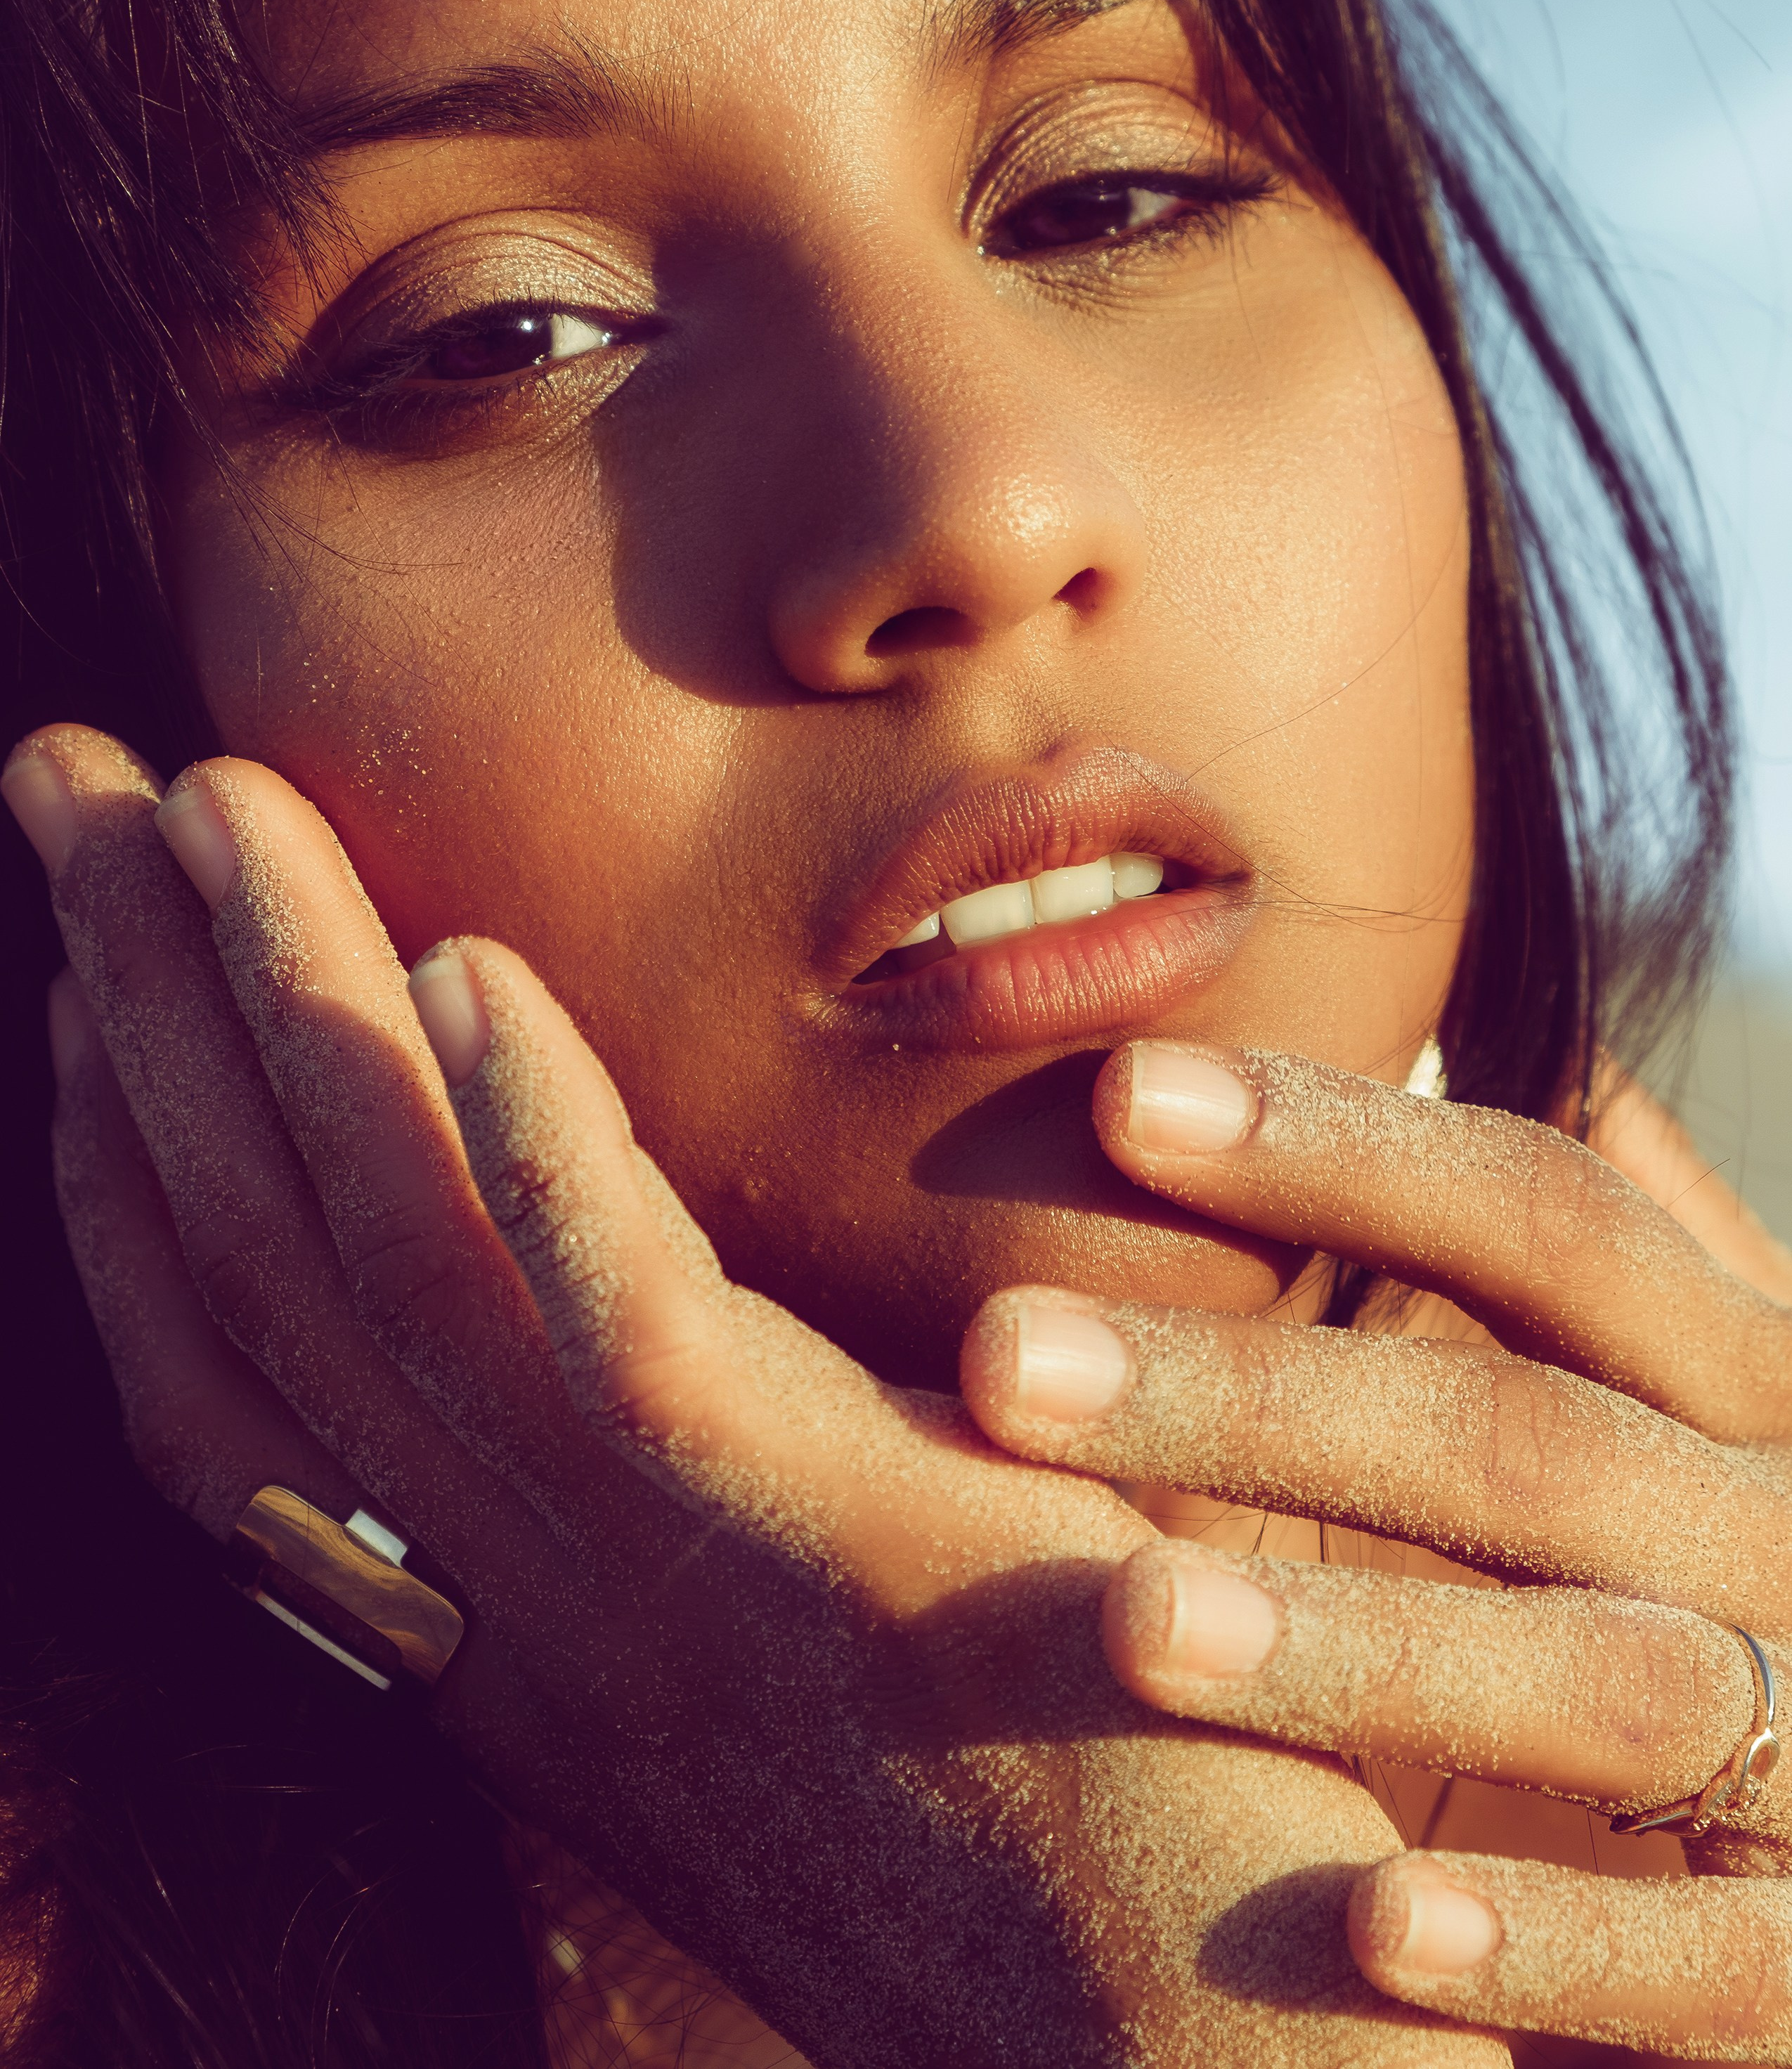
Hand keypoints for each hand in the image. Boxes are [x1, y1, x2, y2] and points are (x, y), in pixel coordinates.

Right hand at [4, 726, 1509, 2068]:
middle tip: (63, 782)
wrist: (1191, 2055)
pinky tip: (466, 972)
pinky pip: (617, 1324)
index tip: (96, 973)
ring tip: (218, 801)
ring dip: (290, 1012)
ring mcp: (646, 1578)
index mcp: (491, 1617)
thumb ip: (687, 1488)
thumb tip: (640, 1322)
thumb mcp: (779, 1641)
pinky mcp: (811, 1545)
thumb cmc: (1023, 1820)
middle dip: (138, 1007)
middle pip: (264, 1260)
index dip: (129, 1161)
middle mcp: (512, 1602)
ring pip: (396, 1253)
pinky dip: (533, 1144)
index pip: (235, 1371)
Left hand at [960, 1037, 1791, 2062]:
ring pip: (1606, 1684)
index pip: (1547, 1225)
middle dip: (1254, 1396)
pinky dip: (1561, 1944)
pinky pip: (1724, 1969)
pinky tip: (1367, 1925)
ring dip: (1367, 1650)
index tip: (1118, 1096)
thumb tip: (1526, 1040)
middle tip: (999, 1355)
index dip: (1343, 1150)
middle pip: (1524, 1442)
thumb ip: (1600, 1271)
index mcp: (1747, 1386)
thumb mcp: (1686, 1411)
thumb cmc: (1719, 1588)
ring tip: (1129, 1620)